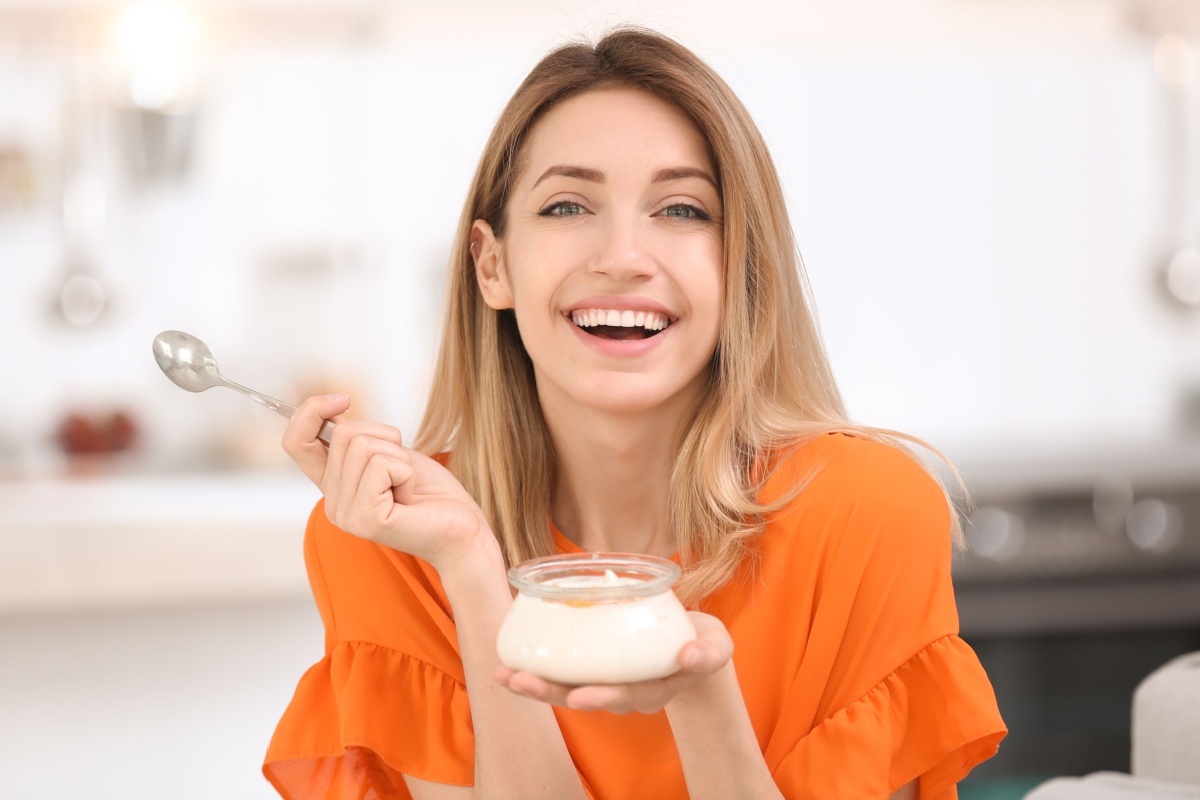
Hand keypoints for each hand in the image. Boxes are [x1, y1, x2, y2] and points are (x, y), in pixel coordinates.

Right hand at [282, 393, 492, 571]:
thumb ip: (357, 440)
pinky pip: (382, 465)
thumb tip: (332, 411)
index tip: (343, 399)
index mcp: (333, 486)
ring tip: (407, 486)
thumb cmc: (431, 493)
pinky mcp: (367, 519)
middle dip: (385, 438)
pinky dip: (406, 473)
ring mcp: (347, 514)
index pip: (295, 441)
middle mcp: (332, 503)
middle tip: (403, 471)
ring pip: (364, 445)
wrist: (462, 530)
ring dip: (399, 457)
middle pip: (344, 433)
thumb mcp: (389, 454)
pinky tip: (410, 498)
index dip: (310, 411)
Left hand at [494, 612, 733, 713]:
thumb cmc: (703, 644)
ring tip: (503, 676)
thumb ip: (708, 652)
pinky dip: (536, 669)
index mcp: (653, 688)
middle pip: (584, 696)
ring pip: (566, 688)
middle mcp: (624, 692)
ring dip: (534, 684)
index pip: (625, 695)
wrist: (693, 648)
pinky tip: (507, 664)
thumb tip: (694, 654)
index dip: (603, 696)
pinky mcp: (593, 668)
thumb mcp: (716, 647)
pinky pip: (562, 673)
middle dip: (551, 691)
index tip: (580, 696)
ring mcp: (606, 682)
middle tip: (520, 682)